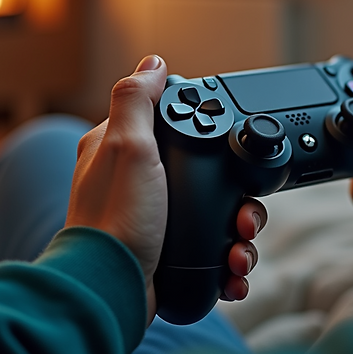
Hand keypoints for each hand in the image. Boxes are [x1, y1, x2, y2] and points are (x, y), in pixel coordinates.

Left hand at [65, 55, 265, 320]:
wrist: (110, 290)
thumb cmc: (114, 220)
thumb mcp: (127, 147)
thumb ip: (136, 100)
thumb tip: (153, 62)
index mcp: (118, 150)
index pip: (170, 125)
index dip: (204, 136)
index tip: (226, 152)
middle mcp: (134, 183)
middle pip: (203, 177)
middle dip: (235, 200)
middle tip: (242, 216)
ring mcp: (151, 220)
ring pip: (213, 217)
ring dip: (238, 236)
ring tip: (239, 252)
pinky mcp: (164, 253)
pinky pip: (210, 253)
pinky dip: (227, 263)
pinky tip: (233, 272)